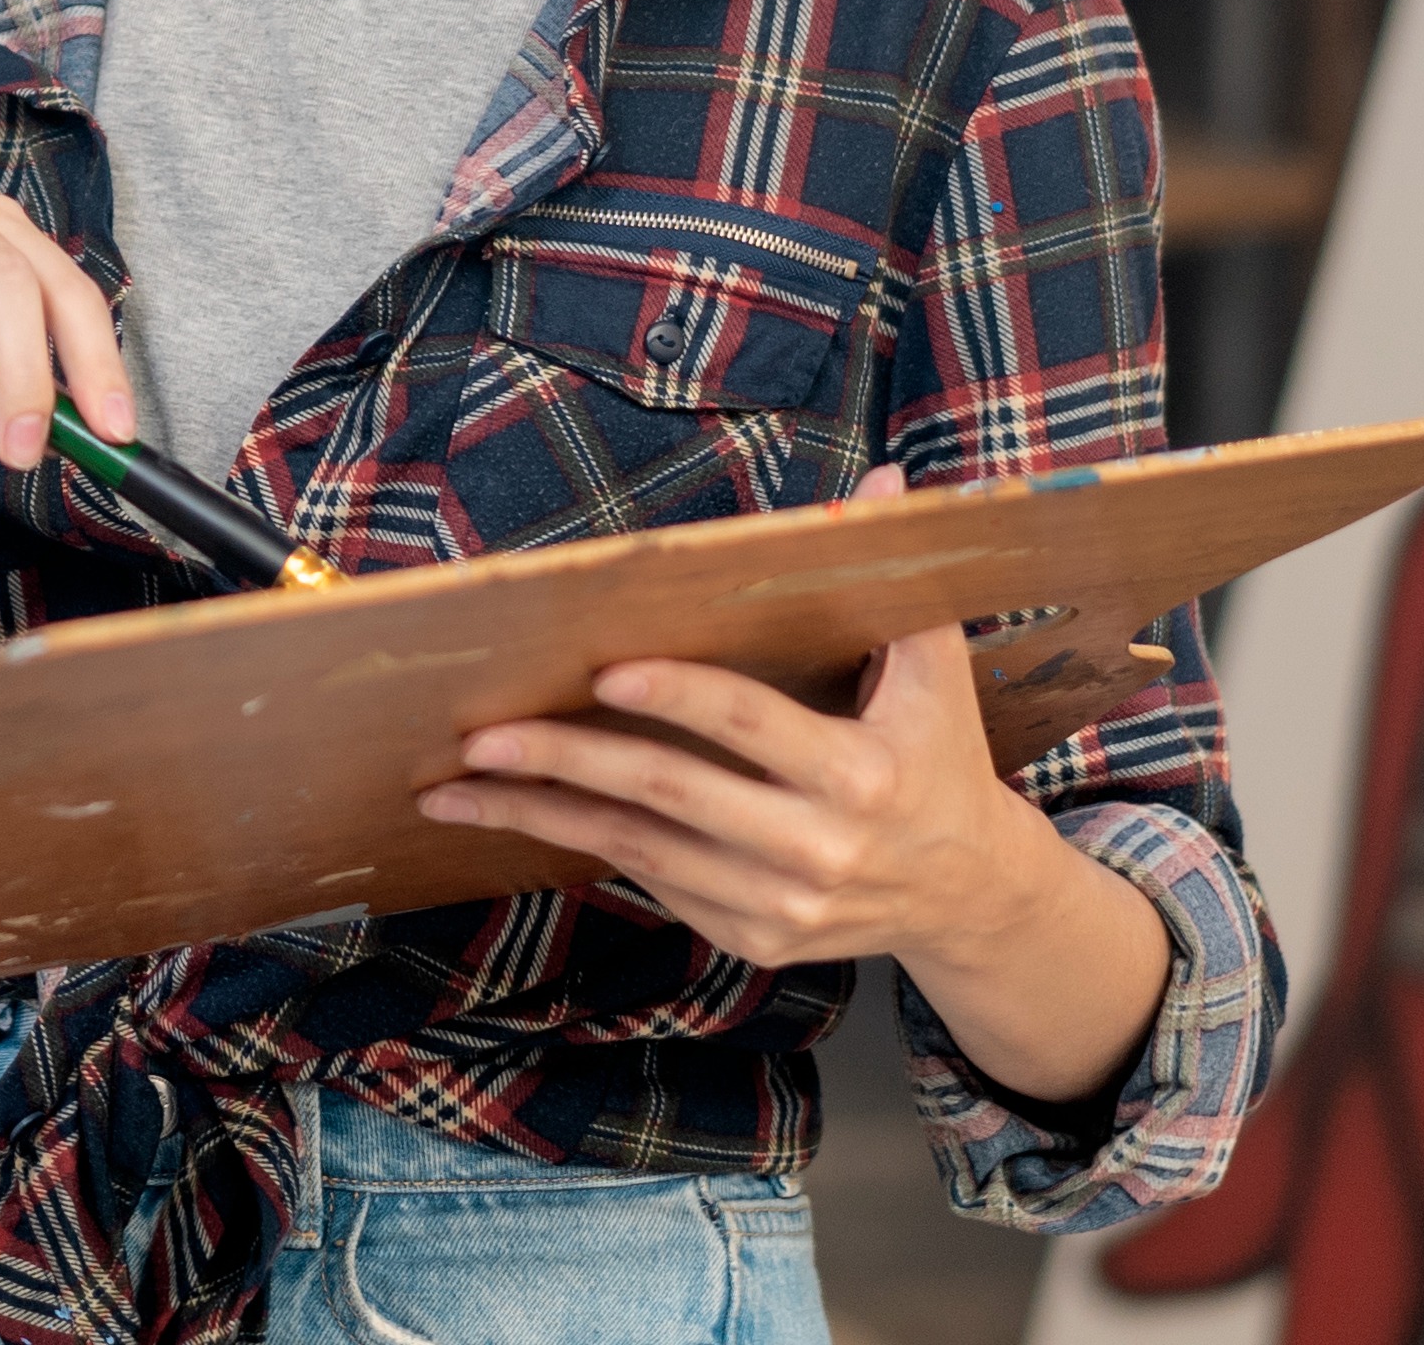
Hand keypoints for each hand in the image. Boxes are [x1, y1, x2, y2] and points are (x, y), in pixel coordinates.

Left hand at [408, 466, 1074, 970]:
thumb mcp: (934, 677)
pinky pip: (653, 884)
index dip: (678, 697)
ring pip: (638, 851)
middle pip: (670, 794)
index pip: (751, 724)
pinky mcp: (752, 940)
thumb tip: (879, 483)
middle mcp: (819, 848)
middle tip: (481, 735)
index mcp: (862, 774)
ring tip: (455, 786)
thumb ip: (898, 587)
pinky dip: (584, 847)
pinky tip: (520, 814)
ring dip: (540, 816)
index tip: (602, 671)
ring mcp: (780, 905)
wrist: (968, 894)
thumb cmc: (938, 759)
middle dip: (567, 761)